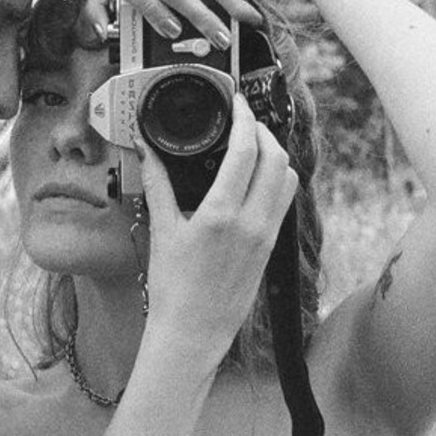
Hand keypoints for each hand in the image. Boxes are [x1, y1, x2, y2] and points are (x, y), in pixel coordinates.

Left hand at [82, 0, 310, 43]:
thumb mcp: (206, 6)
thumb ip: (186, 23)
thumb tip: (168, 66)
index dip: (95, 6)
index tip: (99, 36)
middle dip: (143, 11)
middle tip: (172, 34)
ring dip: (198, 20)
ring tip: (219, 37)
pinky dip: (234, 9)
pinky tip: (249, 16)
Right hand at [136, 95, 297, 362]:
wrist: (193, 332)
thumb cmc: (173, 288)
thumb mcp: (162, 231)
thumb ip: (158, 184)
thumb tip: (147, 149)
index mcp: (222, 214)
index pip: (246, 150)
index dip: (245, 118)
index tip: (236, 103)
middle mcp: (252, 222)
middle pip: (276, 158)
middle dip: (262, 132)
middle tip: (243, 121)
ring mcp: (266, 235)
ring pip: (288, 178)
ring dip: (274, 155)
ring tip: (251, 146)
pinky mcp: (270, 248)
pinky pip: (283, 202)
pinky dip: (276, 180)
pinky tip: (254, 179)